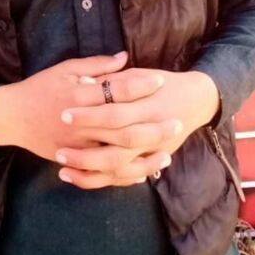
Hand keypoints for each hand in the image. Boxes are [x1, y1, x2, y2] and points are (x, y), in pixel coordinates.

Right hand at [0, 51, 160, 165]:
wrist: (11, 116)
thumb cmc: (40, 88)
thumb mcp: (65, 69)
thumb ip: (96, 65)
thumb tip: (125, 57)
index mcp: (79, 94)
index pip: (116, 89)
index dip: (140, 84)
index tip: (161, 80)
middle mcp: (81, 122)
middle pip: (123, 126)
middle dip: (152, 124)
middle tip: (177, 121)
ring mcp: (77, 145)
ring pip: (117, 155)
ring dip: (144, 155)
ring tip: (167, 151)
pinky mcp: (74, 160)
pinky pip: (103, 173)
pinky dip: (125, 174)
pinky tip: (145, 171)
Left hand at [54, 67, 219, 189]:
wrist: (197, 100)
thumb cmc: (164, 83)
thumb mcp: (141, 75)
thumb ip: (114, 79)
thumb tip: (84, 83)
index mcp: (148, 104)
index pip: (114, 112)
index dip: (89, 114)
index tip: (64, 114)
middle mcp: (151, 130)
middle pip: (116, 143)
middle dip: (86, 147)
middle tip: (58, 147)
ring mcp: (152, 149)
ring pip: (119, 166)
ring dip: (89, 168)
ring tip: (61, 166)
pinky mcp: (150, 159)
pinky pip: (123, 176)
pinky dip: (102, 179)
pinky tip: (76, 177)